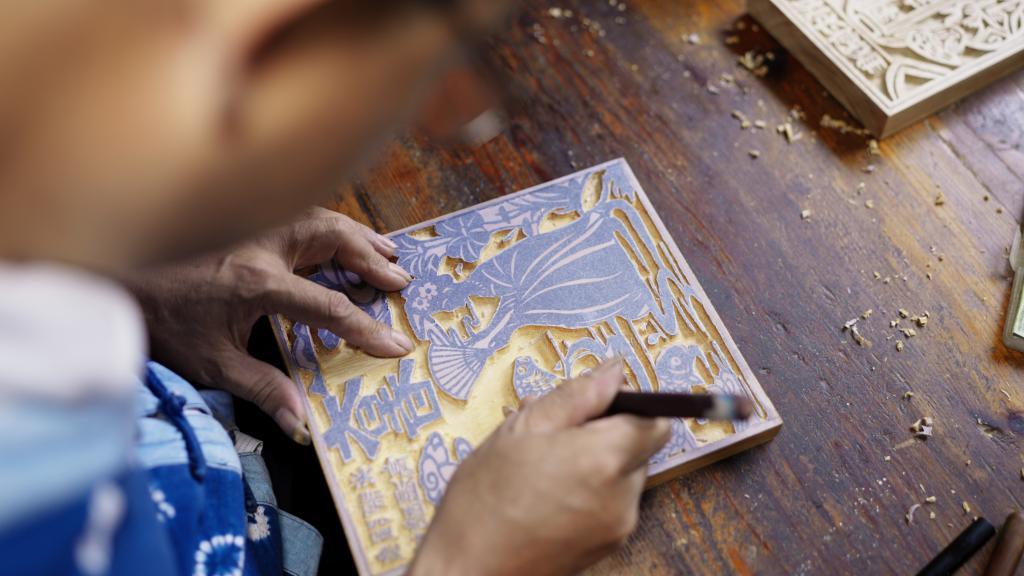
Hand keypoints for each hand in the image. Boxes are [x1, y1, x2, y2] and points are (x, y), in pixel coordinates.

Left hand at [125, 207, 412, 442]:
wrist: (111, 274)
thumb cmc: (161, 320)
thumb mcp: (210, 363)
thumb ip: (261, 387)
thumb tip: (300, 423)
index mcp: (258, 283)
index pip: (327, 306)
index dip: (365, 330)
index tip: (396, 346)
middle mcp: (262, 244)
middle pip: (332, 239)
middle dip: (371, 259)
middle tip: (400, 280)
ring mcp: (253, 226)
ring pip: (318, 216)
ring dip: (355, 235)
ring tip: (386, 252)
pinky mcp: (243, 220)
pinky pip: (298, 212)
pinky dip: (328, 225)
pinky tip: (337, 236)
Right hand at [409, 358, 670, 575]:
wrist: (468, 571)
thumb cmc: (485, 500)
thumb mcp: (523, 429)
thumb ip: (577, 395)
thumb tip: (614, 370)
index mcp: (605, 458)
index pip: (656, 420)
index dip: (629, 405)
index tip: (596, 402)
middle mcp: (622, 495)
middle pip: (640, 447)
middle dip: (607, 433)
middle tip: (554, 433)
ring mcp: (618, 525)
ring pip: (624, 476)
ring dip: (597, 463)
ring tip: (544, 465)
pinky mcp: (608, 546)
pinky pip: (612, 504)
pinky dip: (590, 491)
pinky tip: (547, 492)